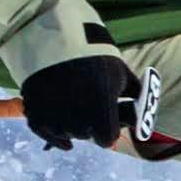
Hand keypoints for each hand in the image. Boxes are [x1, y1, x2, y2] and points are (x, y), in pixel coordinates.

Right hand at [20, 50, 144, 150]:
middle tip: (89, 106)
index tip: (108, 119)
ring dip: (72, 124)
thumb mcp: (123, 75)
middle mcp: (77, 121)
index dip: (109, 129)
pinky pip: (48, 135)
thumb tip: (144, 116)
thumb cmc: (96, 58)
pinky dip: (54, 133)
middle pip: (86, 135)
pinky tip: (63, 130)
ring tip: (72, 101)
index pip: (107, 138)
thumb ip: (137, 98)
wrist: (54, 41)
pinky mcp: (35, 118)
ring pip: (67, 133)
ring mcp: (54, 120)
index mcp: (101, 112)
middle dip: (90, 124)